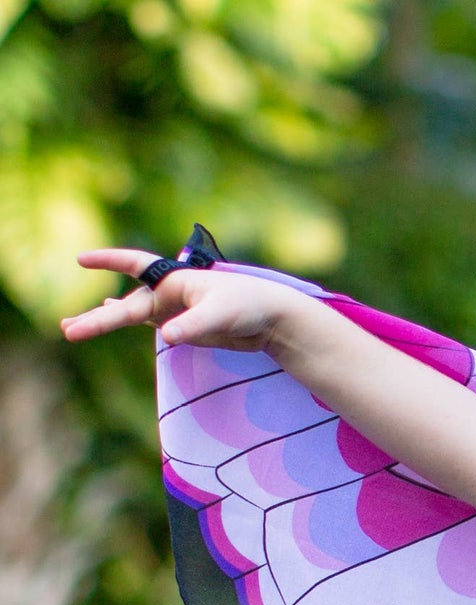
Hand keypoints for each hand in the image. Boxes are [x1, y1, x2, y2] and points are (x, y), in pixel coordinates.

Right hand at [60, 249, 302, 351]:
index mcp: (174, 281)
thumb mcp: (220, 315)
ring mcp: (173, 311)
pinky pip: (146, 322)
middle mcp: (168, 293)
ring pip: (129, 315)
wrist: (270, 320)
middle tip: (68, 329)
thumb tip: (165, 336)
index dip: (108, 261)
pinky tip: (105, 313)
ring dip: (101, 321)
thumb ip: (193, 326)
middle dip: (97, 319)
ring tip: (70, 328)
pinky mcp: (182, 327)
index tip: (81, 260)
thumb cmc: (247, 306)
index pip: (134, 265)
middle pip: (125, 306)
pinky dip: (125, 319)